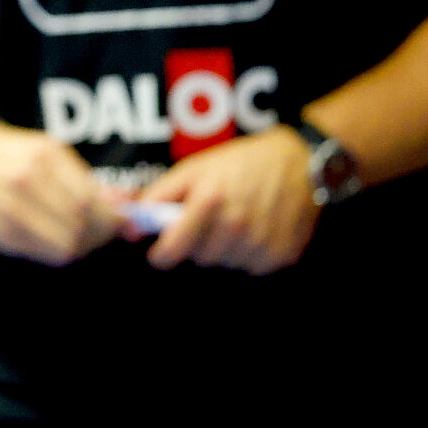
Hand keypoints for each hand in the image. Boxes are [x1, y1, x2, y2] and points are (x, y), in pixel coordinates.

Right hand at [0, 126, 125, 265]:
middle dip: (100, 234)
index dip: (110, 219)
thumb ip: (87, 181)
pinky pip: (42, 254)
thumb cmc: (15, 156)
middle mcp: (23, 182)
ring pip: (63, 246)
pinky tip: (60, 241)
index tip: (120, 222)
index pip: (88, 201)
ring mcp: (8, 210)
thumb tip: (126, 203)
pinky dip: (59, 252)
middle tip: (105, 233)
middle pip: (78, 225)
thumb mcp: (51, 154)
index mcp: (42, 157)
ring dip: (83, 247)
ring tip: (85, 238)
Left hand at [138, 126, 319, 273]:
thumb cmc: (239, 162)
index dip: (162, 254)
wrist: (297, 161)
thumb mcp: (194, 169)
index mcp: (210, 201)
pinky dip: (250, 252)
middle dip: (200, 242)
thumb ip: (159, 197)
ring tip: (238, 219)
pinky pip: (251, 266)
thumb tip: (130, 226)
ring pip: (226, 263)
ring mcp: (260, 243)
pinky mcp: (281, 255)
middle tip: (213, 219)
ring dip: (226, 248)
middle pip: (200, 258)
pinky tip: (258, 228)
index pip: (172, 250)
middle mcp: (236, 226)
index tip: (161, 252)